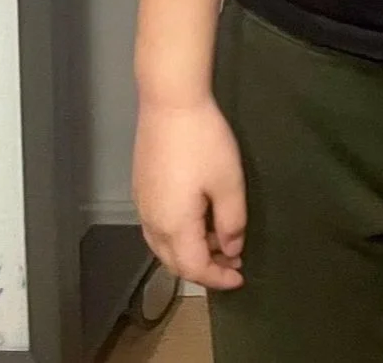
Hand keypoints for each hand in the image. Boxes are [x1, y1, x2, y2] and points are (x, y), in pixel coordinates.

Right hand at [133, 98, 247, 290]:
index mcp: (173, 227)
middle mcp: (151, 224)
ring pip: (165, 246)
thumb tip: (232, 248)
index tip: (240, 278)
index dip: (217, 277)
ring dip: (192, 251)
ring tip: (222, 240)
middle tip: (234, 260)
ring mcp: (142, 206)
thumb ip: (231, 220)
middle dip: (205, 267)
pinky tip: (199, 220)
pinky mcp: (142, 189)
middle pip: (175, 262)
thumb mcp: (229, 181)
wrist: (169, 104)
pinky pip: (159, 228)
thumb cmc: (204, 142)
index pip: (194, 268)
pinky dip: (180, 235)